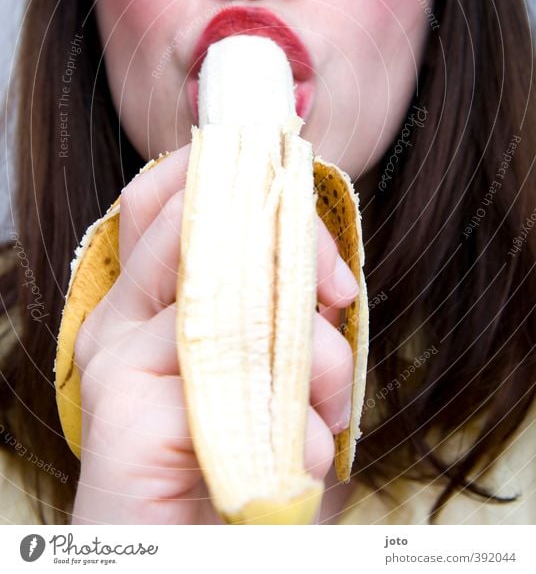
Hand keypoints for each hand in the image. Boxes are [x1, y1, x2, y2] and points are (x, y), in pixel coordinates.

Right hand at [70, 146, 356, 523]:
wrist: (200, 571)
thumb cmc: (243, 478)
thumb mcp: (275, 383)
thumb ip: (284, 324)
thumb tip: (325, 283)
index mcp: (148, 306)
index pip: (168, 202)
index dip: (233, 177)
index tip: (295, 189)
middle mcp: (121, 322)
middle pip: (195, 220)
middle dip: (290, 245)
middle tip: (338, 292)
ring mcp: (117, 362)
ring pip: (223, 288)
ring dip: (306, 348)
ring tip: (329, 407)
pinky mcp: (124, 414)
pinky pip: (223, 364)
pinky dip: (289, 410)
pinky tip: (305, 455)